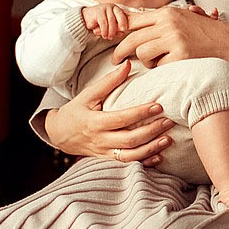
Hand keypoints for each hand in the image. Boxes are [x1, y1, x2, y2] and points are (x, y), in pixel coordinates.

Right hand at [38, 61, 176, 161]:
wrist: (59, 134)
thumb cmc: (75, 111)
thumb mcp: (88, 94)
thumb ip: (109, 81)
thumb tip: (128, 64)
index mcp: (94, 122)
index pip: (121, 119)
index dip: (141, 113)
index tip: (158, 106)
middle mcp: (100, 140)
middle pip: (129, 140)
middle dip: (152, 132)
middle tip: (169, 121)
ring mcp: (104, 153)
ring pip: (131, 156)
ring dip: (151, 149)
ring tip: (168, 139)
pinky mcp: (108, 160)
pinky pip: (128, 164)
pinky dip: (145, 162)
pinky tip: (159, 156)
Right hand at [81, 3, 129, 40]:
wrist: (86, 17)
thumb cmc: (100, 22)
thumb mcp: (110, 24)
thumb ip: (116, 27)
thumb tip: (122, 33)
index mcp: (116, 9)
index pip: (122, 14)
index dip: (124, 22)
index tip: (124, 29)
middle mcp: (111, 7)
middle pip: (117, 17)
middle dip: (118, 27)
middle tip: (118, 34)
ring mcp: (104, 8)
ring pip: (110, 21)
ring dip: (111, 31)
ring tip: (109, 37)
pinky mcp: (97, 12)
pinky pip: (103, 23)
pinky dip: (104, 31)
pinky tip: (104, 35)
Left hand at [112, 5, 228, 72]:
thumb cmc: (210, 34)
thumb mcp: (186, 18)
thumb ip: (165, 22)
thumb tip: (139, 26)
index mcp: (168, 13)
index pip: (134, 20)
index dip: (120, 30)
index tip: (113, 38)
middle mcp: (169, 24)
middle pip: (132, 38)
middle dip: (120, 51)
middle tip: (117, 59)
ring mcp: (174, 40)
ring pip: (142, 52)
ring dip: (145, 61)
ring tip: (156, 63)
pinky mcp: (180, 56)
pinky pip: (158, 66)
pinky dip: (162, 69)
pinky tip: (172, 67)